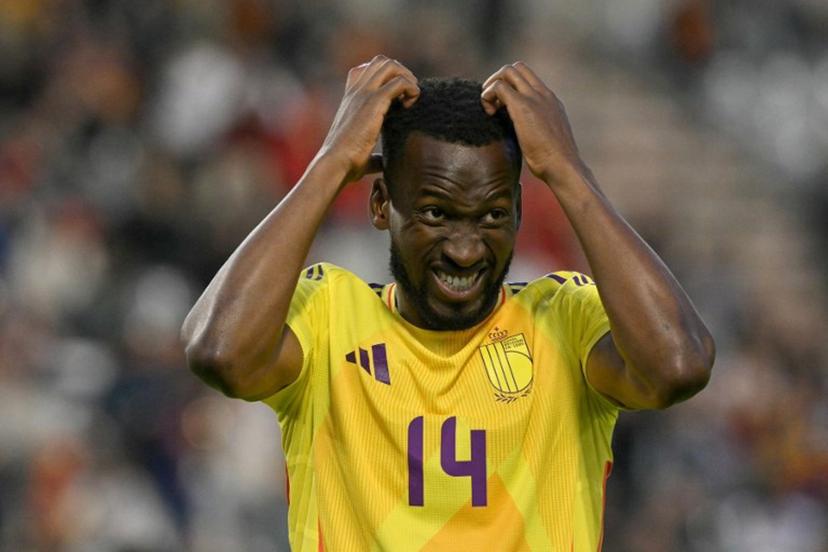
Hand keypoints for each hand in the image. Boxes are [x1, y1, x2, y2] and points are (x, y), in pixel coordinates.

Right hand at [318, 55, 418, 183]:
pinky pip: (400, 82)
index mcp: (350, 99)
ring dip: (407, 78)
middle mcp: (356, 92)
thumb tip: (380, 163)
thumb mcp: (361, 155)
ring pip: (390, 65)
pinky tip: (409, 106)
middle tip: (407, 96)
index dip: (386, 78)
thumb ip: (372, 155)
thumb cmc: (345, 163)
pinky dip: (411, 89)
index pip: (367, 70)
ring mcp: (364, 94)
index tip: (396, 99)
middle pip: (381, 61)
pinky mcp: (374, 102)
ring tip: (410, 98)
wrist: (335, 163)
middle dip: (400, 74)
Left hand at [481, 62, 583, 186]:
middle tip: (493, 105)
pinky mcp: (522, 106)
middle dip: (498, 80)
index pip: (528, 77)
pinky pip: (498, 87)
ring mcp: (534, 98)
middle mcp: (543, 94)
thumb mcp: (548, 138)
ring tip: (490, 110)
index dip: (511, 86)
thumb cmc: (555, 161)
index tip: (503, 107)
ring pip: (507, 71)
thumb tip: (529, 137)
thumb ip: (539, 128)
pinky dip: (487, 96)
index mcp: (550, 101)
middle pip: (517, 67)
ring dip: (491, 86)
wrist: (563, 166)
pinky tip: (489, 115)